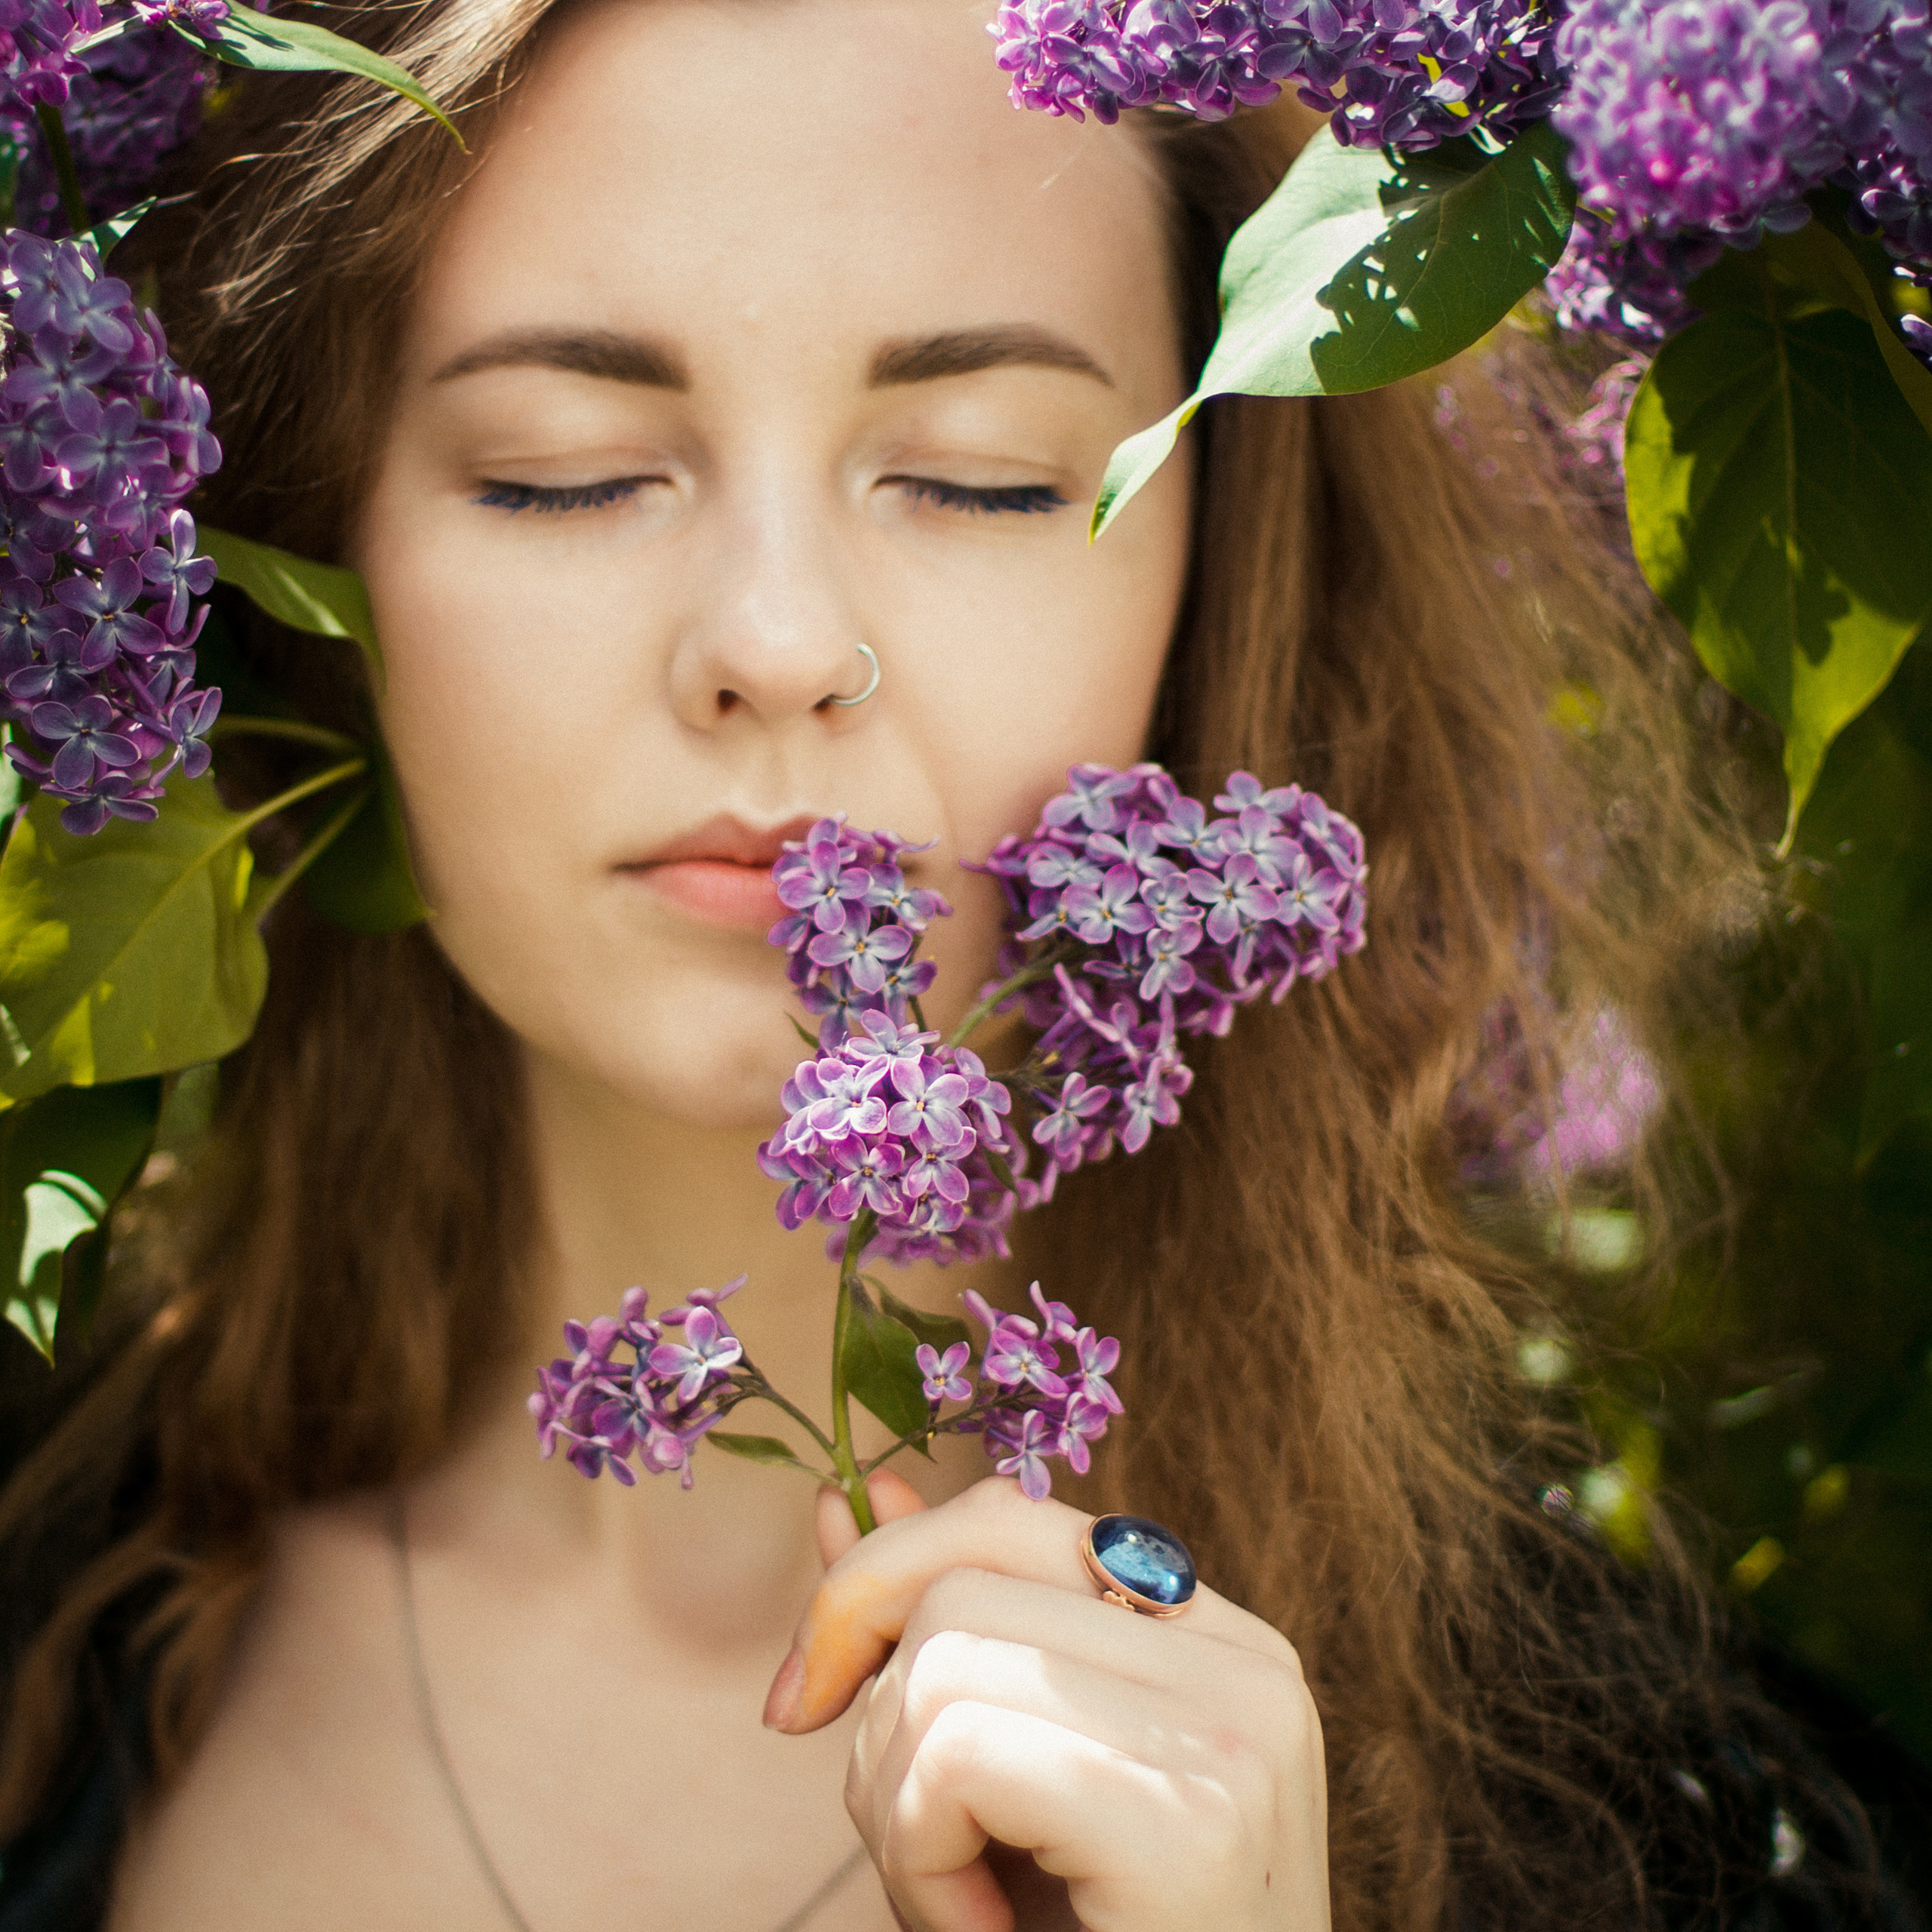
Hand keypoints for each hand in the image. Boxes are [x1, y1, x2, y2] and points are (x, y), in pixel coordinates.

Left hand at [763, 1474, 1329, 1931]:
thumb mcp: (995, 1784)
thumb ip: (932, 1636)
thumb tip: (843, 1499)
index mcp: (1216, 1640)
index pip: (1013, 1518)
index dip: (885, 1582)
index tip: (805, 1698)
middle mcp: (1246, 1660)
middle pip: (965, 1569)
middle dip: (874, 1696)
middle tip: (904, 1838)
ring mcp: (1233, 1729)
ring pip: (942, 1657)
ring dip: (894, 1800)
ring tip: (964, 1900)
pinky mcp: (1190, 1814)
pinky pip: (958, 1751)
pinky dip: (918, 1856)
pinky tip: (978, 1931)